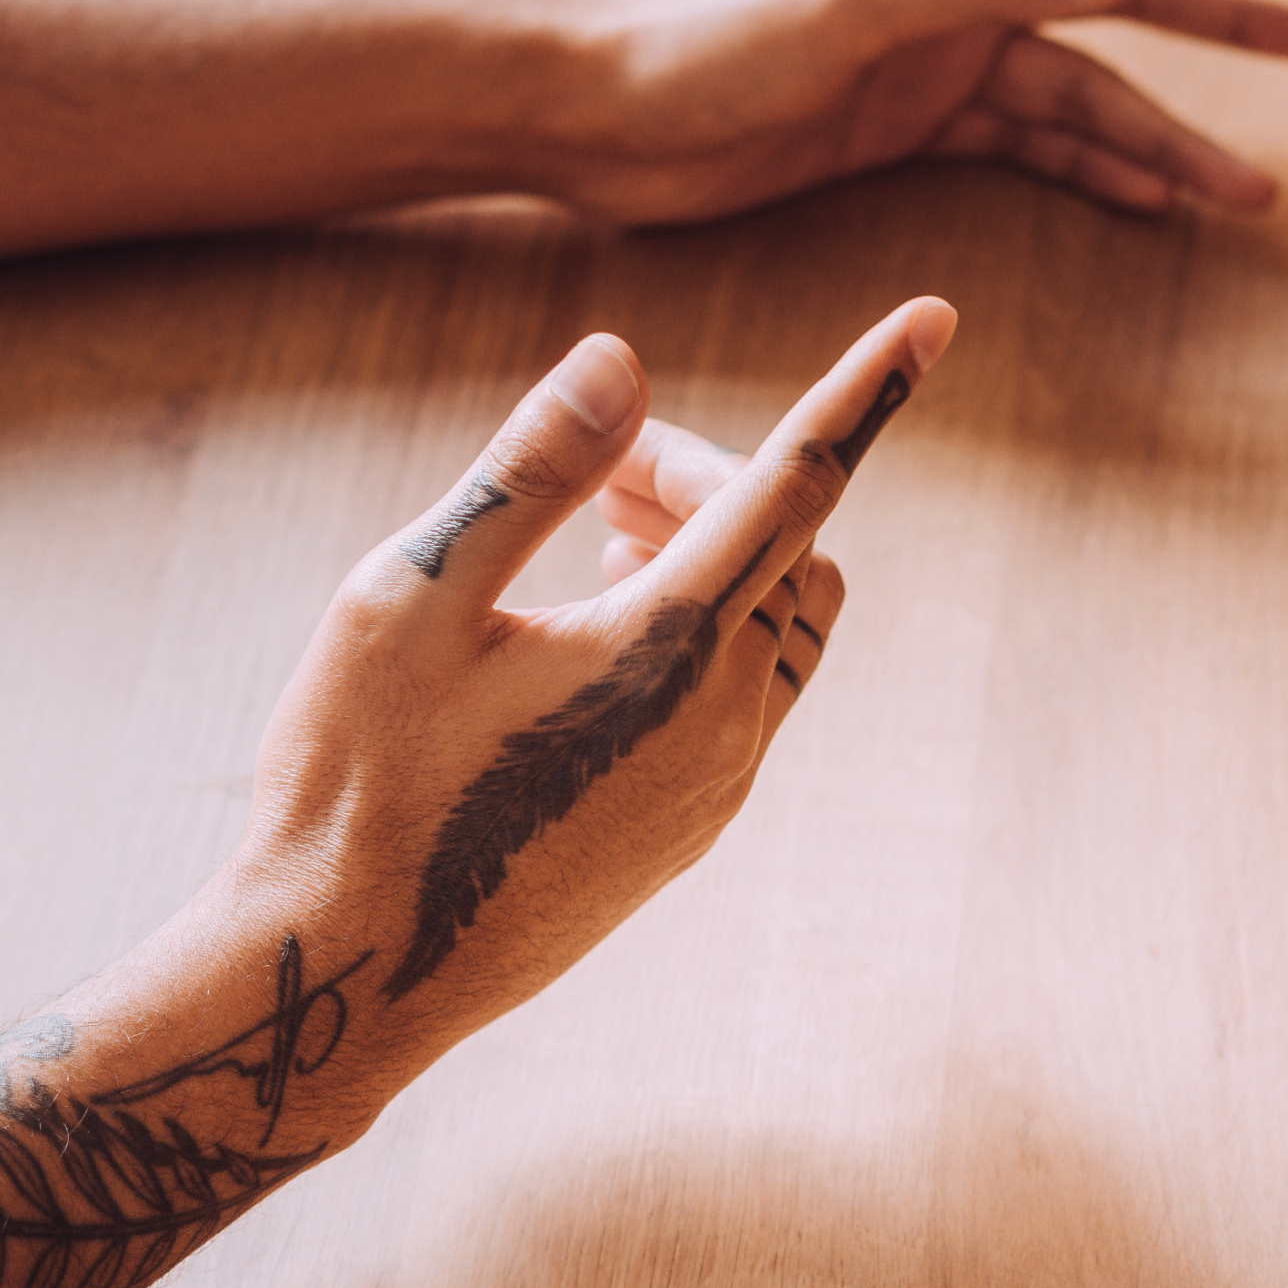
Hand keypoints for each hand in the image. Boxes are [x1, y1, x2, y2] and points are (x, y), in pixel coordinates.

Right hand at [223, 298, 950, 1054]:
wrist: (351, 972)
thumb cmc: (357, 775)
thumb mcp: (412, 596)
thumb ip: (530, 471)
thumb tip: (623, 358)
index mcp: (664, 650)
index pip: (799, 482)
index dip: (867, 389)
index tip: (936, 315)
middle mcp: (721, 721)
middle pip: (784, 541)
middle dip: (704, 475)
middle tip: (592, 467)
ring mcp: (715, 786)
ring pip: (780, 620)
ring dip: (712, 550)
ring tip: (592, 536)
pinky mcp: (689, 829)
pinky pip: (748, 693)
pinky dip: (706, 625)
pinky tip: (596, 623)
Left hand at [546, 0, 1287, 226]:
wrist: (590, 108)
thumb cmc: (702, 33)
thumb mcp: (851, 2)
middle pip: (1119, 3)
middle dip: (1222, 26)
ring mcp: (933, 60)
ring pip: (1082, 97)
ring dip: (1162, 141)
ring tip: (1249, 193)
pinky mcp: (901, 128)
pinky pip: (1025, 150)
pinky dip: (1089, 175)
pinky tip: (1149, 204)